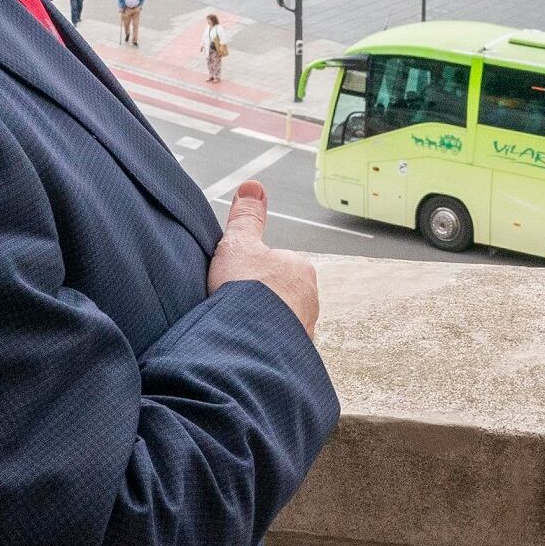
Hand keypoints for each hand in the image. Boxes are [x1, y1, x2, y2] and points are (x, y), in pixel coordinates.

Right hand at [206, 181, 319, 338]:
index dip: (252, 274)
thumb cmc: (245, 293)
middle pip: (281, 297)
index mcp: (301, 270)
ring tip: (237, 330)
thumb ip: (246, 217)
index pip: (277, 266)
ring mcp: (304, 331)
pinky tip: (245, 350)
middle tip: (234, 308)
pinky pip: (277, 350)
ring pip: (280, 324)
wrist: (246, 344)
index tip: (236, 284)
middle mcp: (310, 301)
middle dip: (260, 303)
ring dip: (262, 328)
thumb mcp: (239, 244)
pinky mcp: (294, 359)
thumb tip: (253, 186)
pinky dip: (263, 349)